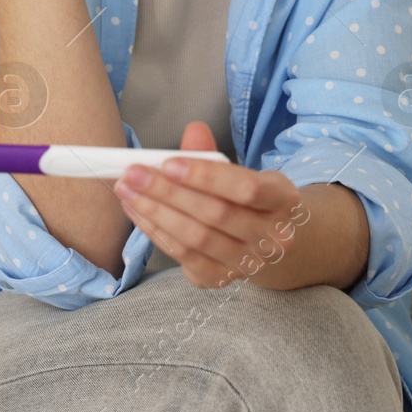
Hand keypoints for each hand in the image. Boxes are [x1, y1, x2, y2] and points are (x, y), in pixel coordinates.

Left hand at [112, 121, 311, 288]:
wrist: (274, 245)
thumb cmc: (254, 202)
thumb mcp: (246, 173)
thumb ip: (215, 154)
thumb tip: (192, 132)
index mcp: (283, 201)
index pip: (246, 189)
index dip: (206, 176)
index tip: (168, 162)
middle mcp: (272, 238)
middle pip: (215, 215)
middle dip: (168, 193)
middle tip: (133, 174)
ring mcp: (247, 263)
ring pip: (196, 239)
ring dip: (155, 213)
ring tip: (127, 191)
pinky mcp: (221, 279)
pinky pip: (183, 257)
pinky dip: (156, 233)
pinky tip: (138, 212)